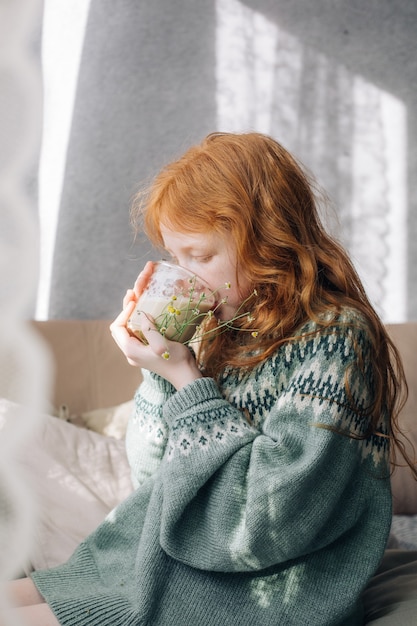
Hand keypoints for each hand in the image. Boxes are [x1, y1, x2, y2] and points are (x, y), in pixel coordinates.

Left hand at [110, 264, 202, 389]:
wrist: (186, 376)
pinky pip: (136, 335)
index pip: (117, 328)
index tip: (134, 301)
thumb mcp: (162, 344)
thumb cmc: (175, 360)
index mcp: (131, 351)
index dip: (123, 312)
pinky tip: (146, 315)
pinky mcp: (145, 353)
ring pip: (127, 332)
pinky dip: (138, 323)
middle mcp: (130, 353)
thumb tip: (142, 315)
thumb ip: (149, 329)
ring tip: (137, 302)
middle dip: (125, 312)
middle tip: (132, 296)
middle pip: (120, 329)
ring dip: (131, 317)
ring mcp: (137, 354)